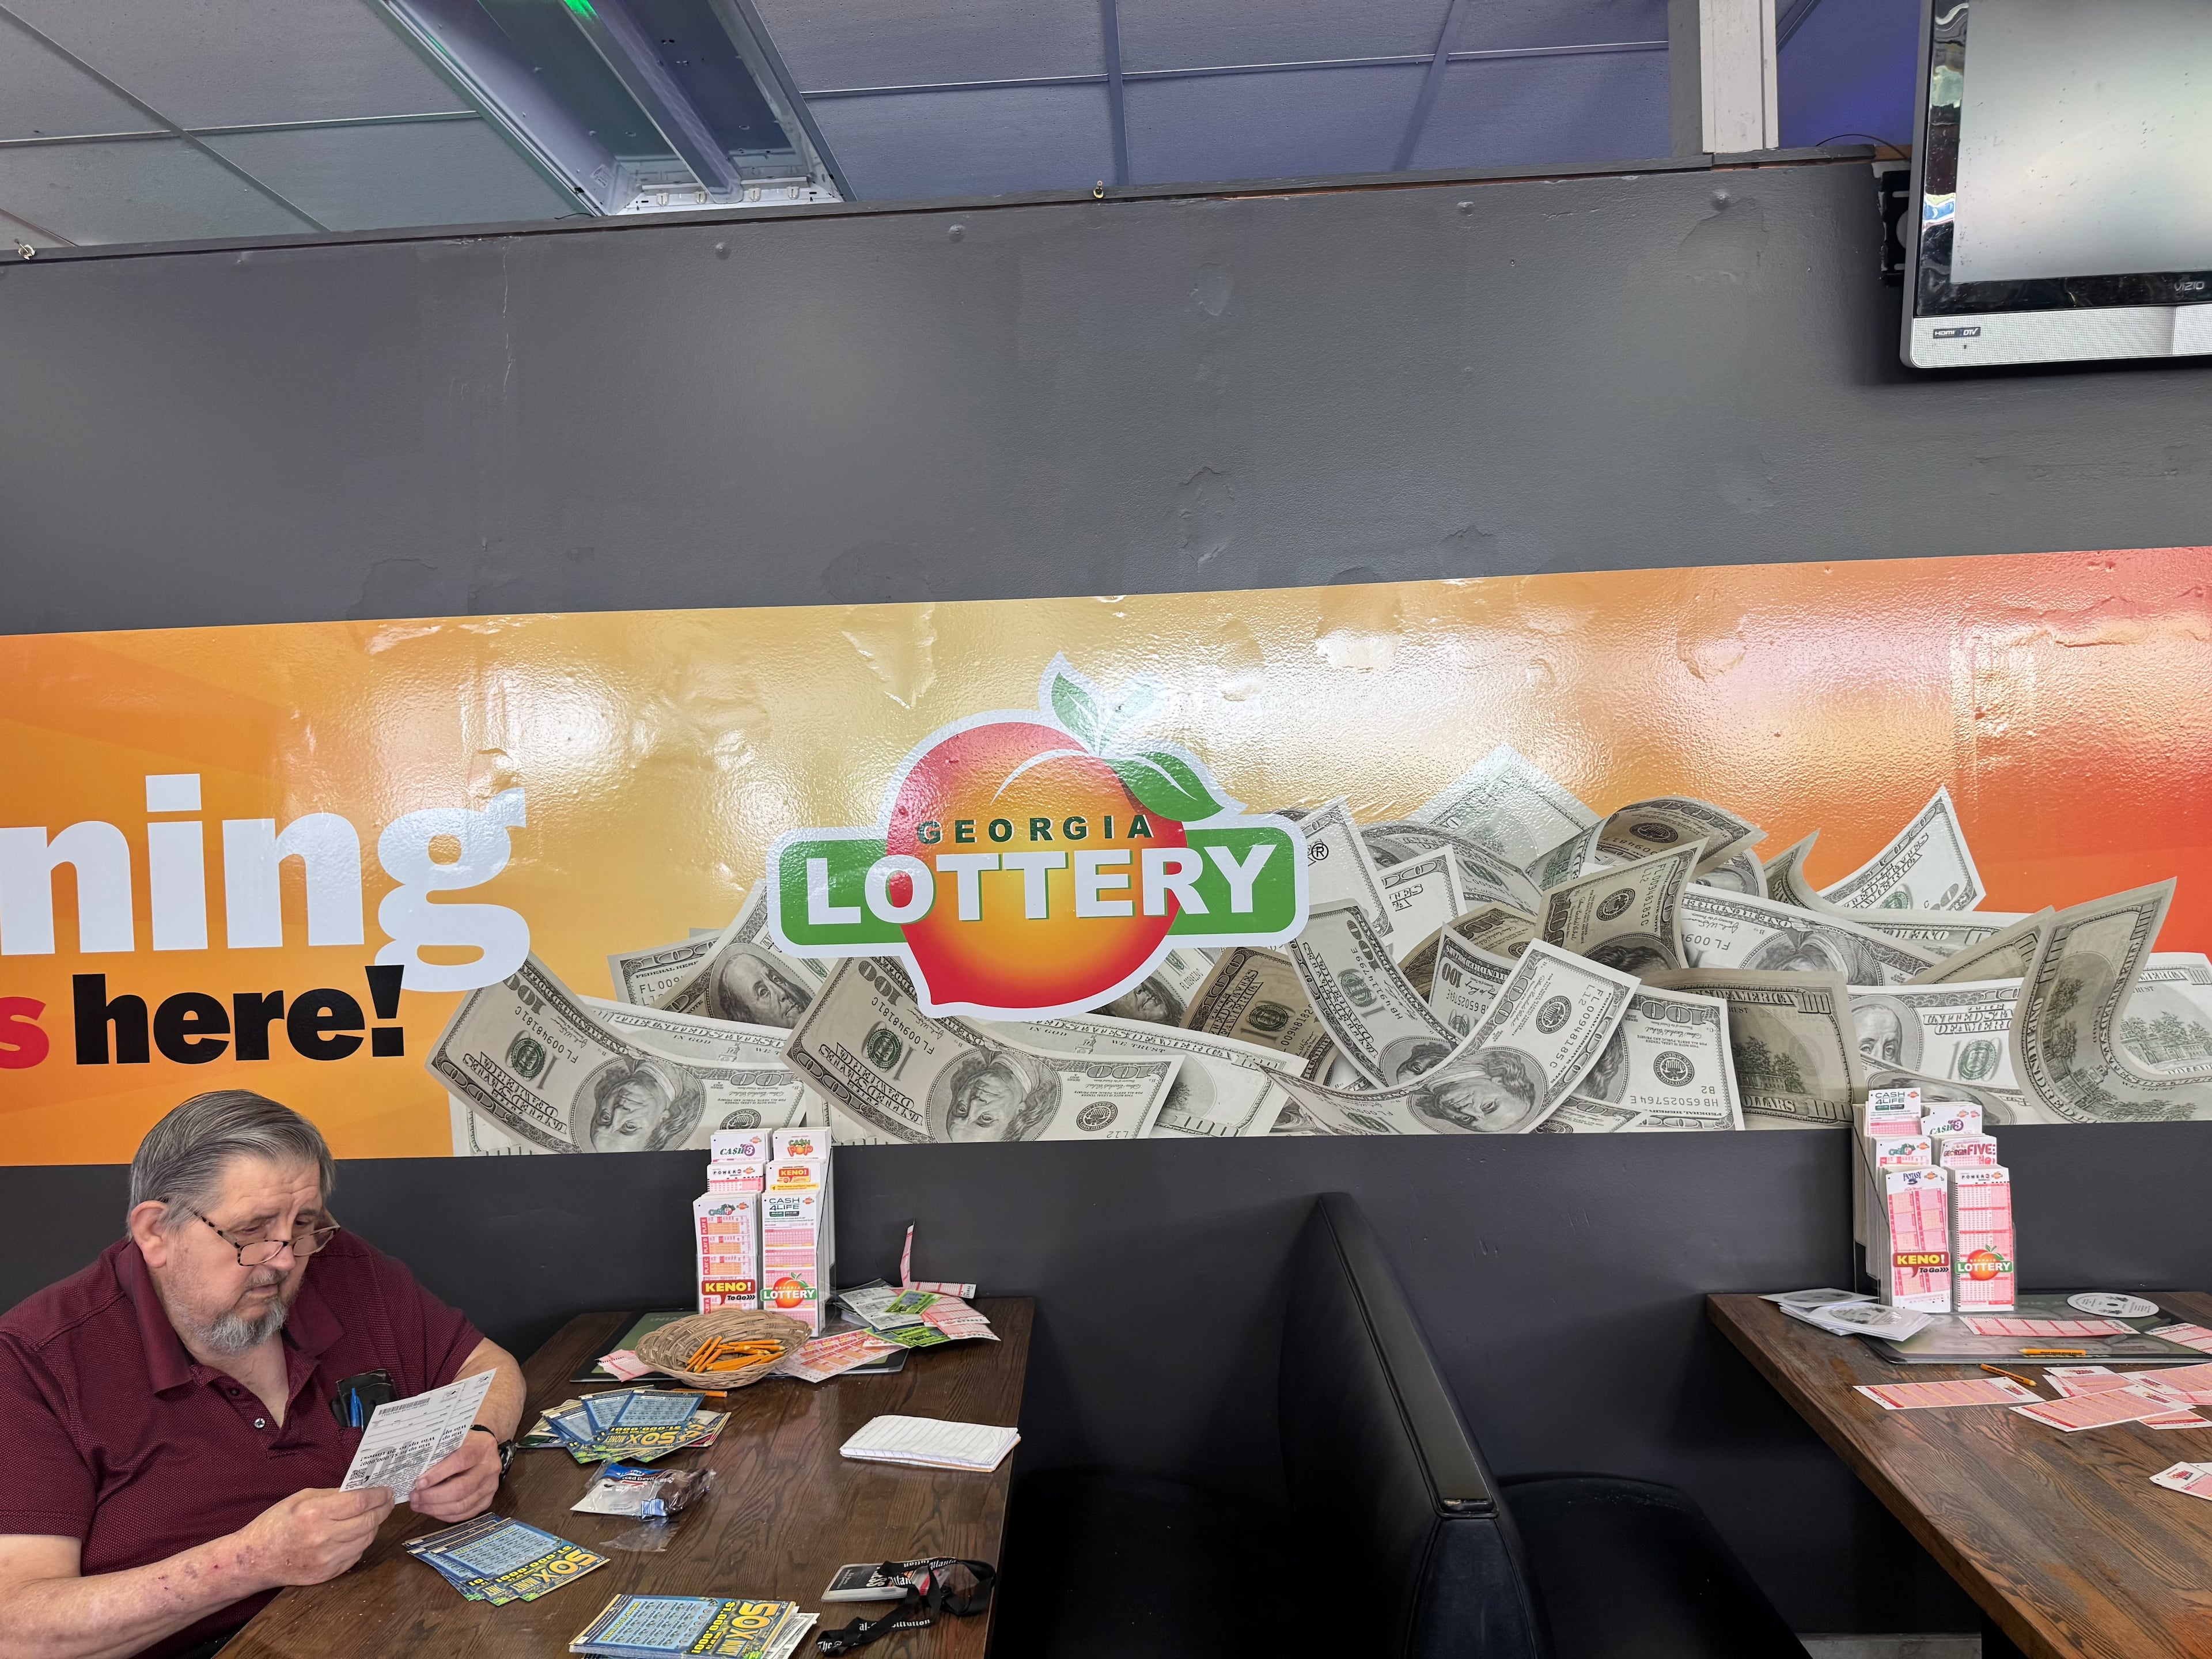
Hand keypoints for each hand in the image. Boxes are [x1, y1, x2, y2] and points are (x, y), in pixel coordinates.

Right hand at [232, 1487, 393, 1589]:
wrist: (254, 1560)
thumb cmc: (275, 1524)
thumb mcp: (301, 1499)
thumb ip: (332, 1494)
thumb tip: (361, 1490)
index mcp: (315, 1514)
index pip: (360, 1502)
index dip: (379, 1495)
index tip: (387, 1490)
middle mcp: (323, 1538)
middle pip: (368, 1521)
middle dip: (383, 1509)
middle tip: (387, 1501)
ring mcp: (326, 1559)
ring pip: (366, 1539)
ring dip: (374, 1526)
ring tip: (373, 1515)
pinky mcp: (327, 1574)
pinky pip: (356, 1555)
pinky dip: (361, 1543)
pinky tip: (356, 1534)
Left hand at [408, 1431, 500, 1521]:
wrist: (486, 1447)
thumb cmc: (465, 1442)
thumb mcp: (454, 1439)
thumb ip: (440, 1452)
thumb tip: (414, 1471)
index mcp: (482, 1447)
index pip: (461, 1461)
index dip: (438, 1474)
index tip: (419, 1483)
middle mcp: (490, 1467)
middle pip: (461, 1488)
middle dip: (433, 1496)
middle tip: (414, 1496)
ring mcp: (490, 1486)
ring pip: (462, 1505)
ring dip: (436, 1508)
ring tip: (418, 1504)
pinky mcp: (487, 1500)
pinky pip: (465, 1514)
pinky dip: (445, 1515)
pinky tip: (432, 1510)